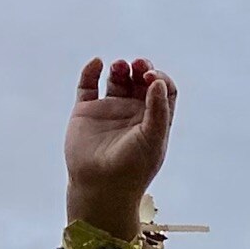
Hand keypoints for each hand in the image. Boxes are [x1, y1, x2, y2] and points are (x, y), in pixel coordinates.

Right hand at [66, 57, 174, 216]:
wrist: (101, 185)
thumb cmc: (133, 168)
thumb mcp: (153, 139)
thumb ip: (158, 111)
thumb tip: (157, 82)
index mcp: (154, 121)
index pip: (163, 91)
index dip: (160, 79)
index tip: (151, 77)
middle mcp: (133, 114)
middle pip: (141, 82)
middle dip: (141, 68)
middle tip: (138, 64)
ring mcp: (109, 111)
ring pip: (117, 80)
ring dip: (120, 69)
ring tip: (120, 66)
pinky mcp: (86, 111)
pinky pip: (88, 85)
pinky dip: (91, 71)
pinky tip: (97, 63)